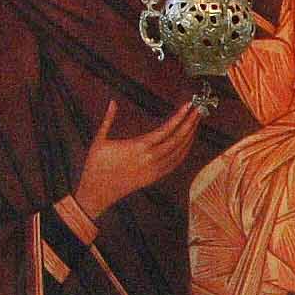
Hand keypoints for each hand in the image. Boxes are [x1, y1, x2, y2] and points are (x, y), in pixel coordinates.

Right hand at [65, 93, 207, 226]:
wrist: (97, 193)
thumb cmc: (95, 165)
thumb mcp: (99, 140)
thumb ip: (108, 119)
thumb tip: (113, 101)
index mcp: (138, 147)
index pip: (165, 130)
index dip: (179, 117)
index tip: (187, 106)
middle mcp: (149, 159)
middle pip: (177, 140)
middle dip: (190, 124)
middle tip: (198, 110)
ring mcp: (154, 170)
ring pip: (179, 152)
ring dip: (189, 136)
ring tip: (196, 122)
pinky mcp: (154, 178)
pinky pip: (175, 163)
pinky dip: (184, 151)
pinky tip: (188, 141)